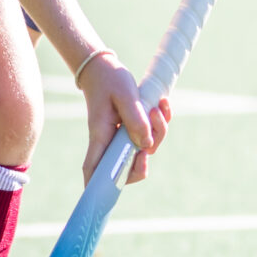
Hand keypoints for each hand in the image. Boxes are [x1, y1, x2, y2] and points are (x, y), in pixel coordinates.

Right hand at [77, 50, 170, 182]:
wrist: (105, 68)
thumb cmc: (110, 80)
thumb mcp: (125, 95)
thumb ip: (136, 119)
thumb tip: (147, 146)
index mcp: (101, 136)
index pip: (94, 169)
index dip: (99, 185)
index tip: (113, 188)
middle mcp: (110, 141)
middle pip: (125, 168)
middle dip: (145, 159)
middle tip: (152, 140)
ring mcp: (121, 137)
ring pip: (144, 150)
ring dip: (159, 131)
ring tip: (157, 107)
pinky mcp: (132, 129)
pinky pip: (151, 136)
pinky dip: (161, 123)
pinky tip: (162, 104)